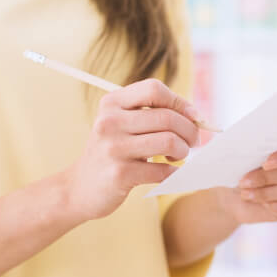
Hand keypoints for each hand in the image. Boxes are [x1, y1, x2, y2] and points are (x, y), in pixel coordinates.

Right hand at [63, 79, 199, 220]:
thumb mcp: (123, 124)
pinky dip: (173, 172)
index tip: (193, 116)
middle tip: (193, 142)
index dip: (180, 102)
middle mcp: (109, 122)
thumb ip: (152, 114)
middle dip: (189, 131)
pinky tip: (169, 172)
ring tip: (178, 156)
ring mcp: (113, 148)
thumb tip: (196, 116)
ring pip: (169, 142)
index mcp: (112, 103)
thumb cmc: (113, 152)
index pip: (154, 89)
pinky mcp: (119, 174)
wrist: (81, 187)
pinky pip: (161, 170)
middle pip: (167, 117)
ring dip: (183, 151)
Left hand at [218, 132, 276, 223]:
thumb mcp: (234, 148)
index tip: (265, 163)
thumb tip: (221, 133)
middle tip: (245, 181)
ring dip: (267, 193)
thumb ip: (229, 137)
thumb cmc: (239, 164)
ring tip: (247, 193)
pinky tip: (265, 205)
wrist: (236, 192)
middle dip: (268, 177)